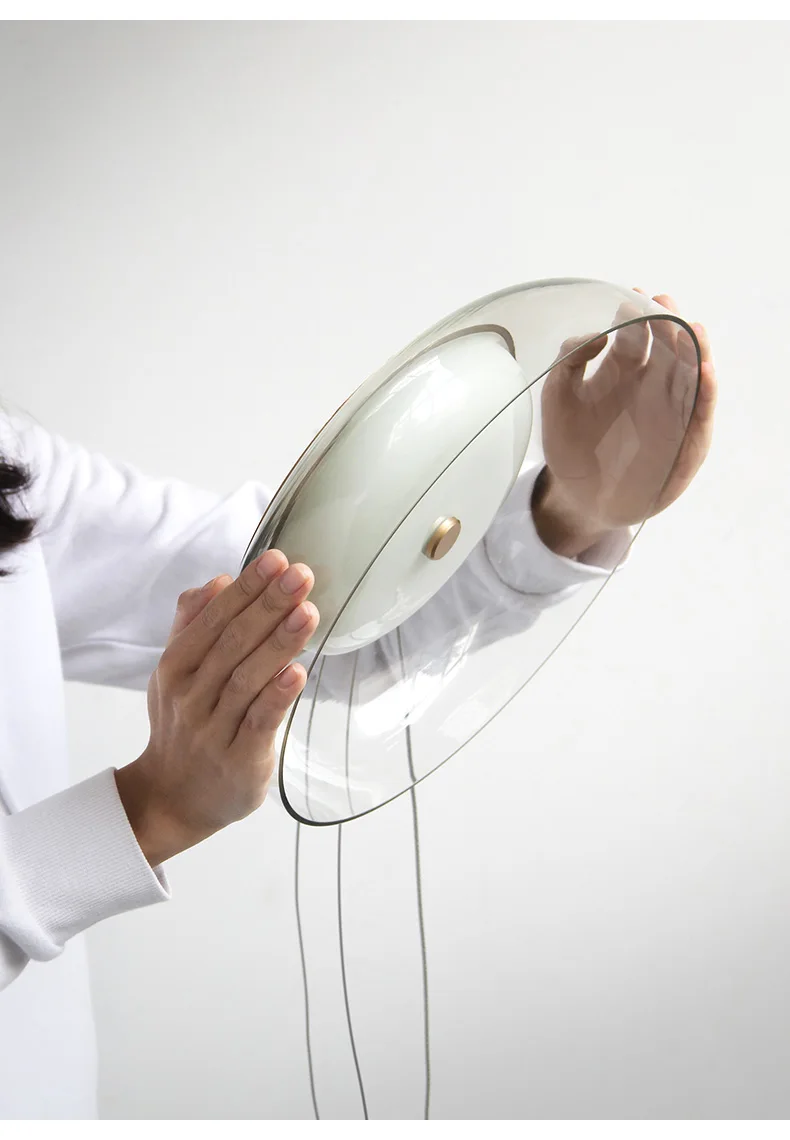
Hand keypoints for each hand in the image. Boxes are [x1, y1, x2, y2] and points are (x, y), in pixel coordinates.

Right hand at [114, 551, 318, 864]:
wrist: (173, 797)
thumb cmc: (185, 723)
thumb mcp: (176, 671)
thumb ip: (193, 624)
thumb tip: (217, 581)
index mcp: (176, 666)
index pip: (214, 618)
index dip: (246, 588)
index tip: (276, 559)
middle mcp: (191, 695)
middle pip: (232, 643)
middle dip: (268, 605)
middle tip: (301, 575)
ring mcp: (214, 729)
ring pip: (247, 679)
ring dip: (279, 643)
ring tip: (307, 612)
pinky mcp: (240, 760)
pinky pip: (259, 723)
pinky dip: (277, 696)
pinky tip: (298, 672)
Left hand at [532, 290, 716, 557]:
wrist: (579, 497)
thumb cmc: (569, 445)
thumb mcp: (557, 398)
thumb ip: (569, 361)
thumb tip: (599, 335)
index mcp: (622, 370)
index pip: (637, 333)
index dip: (638, 314)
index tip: (634, 298)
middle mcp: (651, 385)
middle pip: (670, 346)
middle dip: (669, 322)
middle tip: (664, 303)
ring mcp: (671, 412)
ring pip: (692, 373)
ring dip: (695, 350)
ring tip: (692, 329)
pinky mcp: (684, 441)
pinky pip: (701, 414)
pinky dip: (706, 392)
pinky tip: (704, 371)